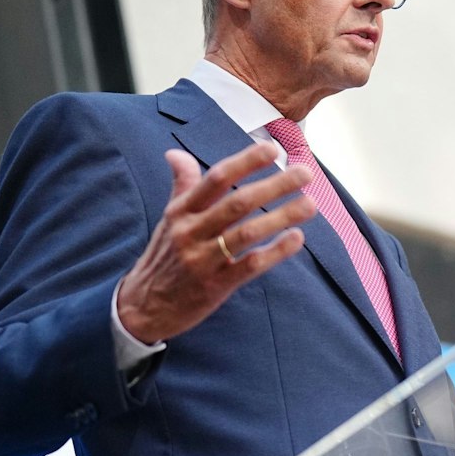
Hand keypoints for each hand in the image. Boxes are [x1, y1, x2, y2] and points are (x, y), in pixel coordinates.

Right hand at [115, 142, 316, 343]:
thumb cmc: (164, 256)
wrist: (143, 306)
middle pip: (237, 203)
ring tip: (310, 204)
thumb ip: (181, 186)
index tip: (273, 149)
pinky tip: (297, 238)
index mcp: (181, 211)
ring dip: (282, 217)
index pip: (216, 179)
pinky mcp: (215, 286)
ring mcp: (202, 260)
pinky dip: (275, 252)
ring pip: (246, 234)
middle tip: (306, 173)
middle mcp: (190, 232)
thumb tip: (175, 153)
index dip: (245, 162)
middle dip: (274, 186)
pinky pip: (249, 266)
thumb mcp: (168, 219)